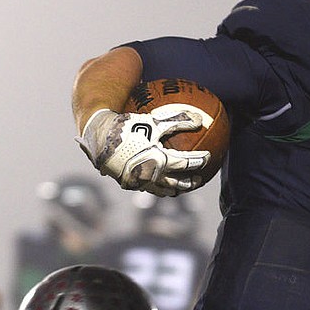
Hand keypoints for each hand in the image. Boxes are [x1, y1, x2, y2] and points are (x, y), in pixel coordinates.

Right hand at [76, 107, 209, 195]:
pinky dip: (155, 186)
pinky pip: (146, 187)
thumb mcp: (154, 121)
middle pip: (176, 182)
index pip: (186, 163)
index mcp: (160, 160)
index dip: (199, 160)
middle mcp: (151, 174)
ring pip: (160, 189)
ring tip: (178, 188)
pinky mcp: (128, 182)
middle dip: (189, 182)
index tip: (209, 157)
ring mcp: (139, 181)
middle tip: (198, 180)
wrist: (100, 137)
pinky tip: (155, 182)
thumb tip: (200, 120)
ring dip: (172, 189)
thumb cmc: (128, 126)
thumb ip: (178, 120)